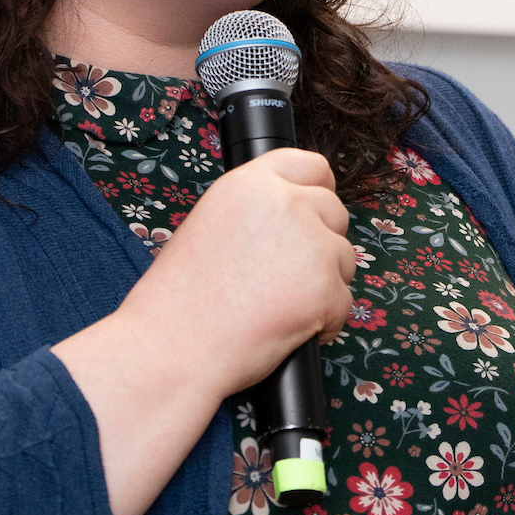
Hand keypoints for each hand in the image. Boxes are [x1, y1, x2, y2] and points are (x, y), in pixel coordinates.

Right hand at [53, 148, 353, 514]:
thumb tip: (294, 221)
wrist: (172, 348)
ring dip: (323, 284)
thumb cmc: (181, 301)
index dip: (318, 190)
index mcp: (250, 184)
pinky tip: (286, 329)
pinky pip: (343, 303)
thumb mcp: (210, 226)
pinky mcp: (325, 288)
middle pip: (334, 212)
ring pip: (343, 259)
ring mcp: (310, 244)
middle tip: (285, 277)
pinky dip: (323, 322)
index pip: (311, 166)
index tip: (314, 213)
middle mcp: (285, 204)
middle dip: (320, 244)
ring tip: (277, 306)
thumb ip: (256, 213)